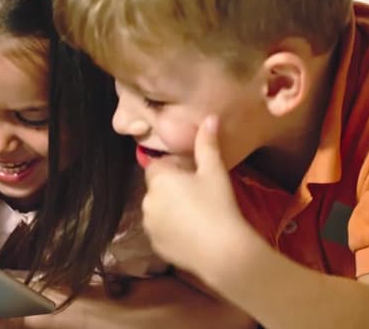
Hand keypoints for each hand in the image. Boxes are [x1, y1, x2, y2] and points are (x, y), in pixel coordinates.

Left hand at [141, 116, 253, 274]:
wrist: (222, 251)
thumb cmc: (219, 205)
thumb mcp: (215, 172)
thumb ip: (208, 144)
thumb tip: (209, 118)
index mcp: (158, 180)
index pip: (158, 166)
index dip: (176, 168)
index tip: (194, 174)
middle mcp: (146, 201)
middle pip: (157, 188)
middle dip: (173, 188)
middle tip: (199, 194)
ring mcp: (148, 225)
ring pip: (157, 210)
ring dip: (170, 208)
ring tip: (197, 215)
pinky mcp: (154, 244)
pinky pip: (160, 230)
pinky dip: (171, 229)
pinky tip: (192, 232)